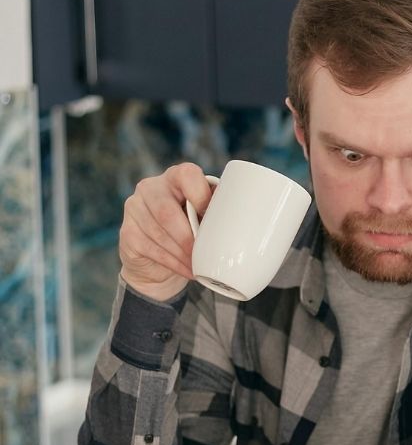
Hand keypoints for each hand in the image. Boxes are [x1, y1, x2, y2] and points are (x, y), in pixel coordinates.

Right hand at [118, 162, 214, 301]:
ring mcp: (134, 209)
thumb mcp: (207, 216)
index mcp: (175, 177)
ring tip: (200, 266)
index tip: (210, 214)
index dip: (200, 194)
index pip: (187, 174)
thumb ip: (221, 211)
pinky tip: (188, 270)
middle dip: (188, 236)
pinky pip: (151, 249)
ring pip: (159, 233)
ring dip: (183, 253)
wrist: (160, 258)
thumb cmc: (193, 229)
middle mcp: (150, 188)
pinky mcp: (127, 233)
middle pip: (166, 211)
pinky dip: (174, 263)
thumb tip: (252, 221)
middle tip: (205, 253)